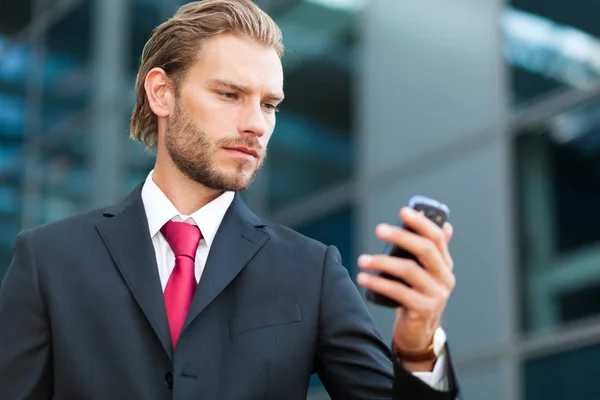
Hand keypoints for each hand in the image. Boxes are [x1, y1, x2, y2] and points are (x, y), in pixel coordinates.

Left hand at [356, 207, 454, 369]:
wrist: (419, 333)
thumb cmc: (417, 296)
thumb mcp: (426, 273)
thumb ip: (432, 252)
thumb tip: (447, 225)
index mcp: (444, 265)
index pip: (437, 238)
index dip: (421, 223)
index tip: (403, 211)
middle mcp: (444, 278)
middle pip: (425, 250)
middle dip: (401, 236)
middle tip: (378, 229)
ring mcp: (435, 295)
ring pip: (409, 271)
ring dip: (382, 262)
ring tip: (361, 259)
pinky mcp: (423, 310)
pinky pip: (399, 292)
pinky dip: (379, 283)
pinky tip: (363, 278)